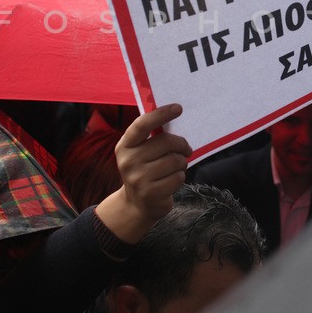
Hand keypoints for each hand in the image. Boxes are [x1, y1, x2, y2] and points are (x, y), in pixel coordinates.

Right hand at [95, 104, 191, 243]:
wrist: (135, 204)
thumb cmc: (145, 170)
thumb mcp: (141, 152)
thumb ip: (153, 137)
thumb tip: (175, 115)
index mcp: (125, 145)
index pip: (143, 124)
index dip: (161, 114)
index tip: (178, 108)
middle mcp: (128, 161)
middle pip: (167, 142)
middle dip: (182, 145)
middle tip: (186, 150)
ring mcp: (138, 179)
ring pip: (176, 161)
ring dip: (181, 164)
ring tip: (174, 169)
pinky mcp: (150, 193)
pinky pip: (178, 178)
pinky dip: (179, 178)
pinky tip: (170, 181)